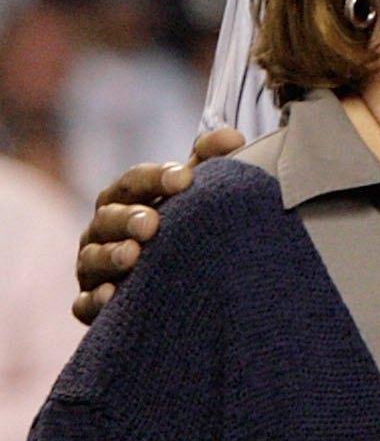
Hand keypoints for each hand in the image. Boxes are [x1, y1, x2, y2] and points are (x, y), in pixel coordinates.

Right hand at [74, 127, 244, 323]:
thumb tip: (232, 137)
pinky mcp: (92, 303)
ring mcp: (94, 267)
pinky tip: (112, 296)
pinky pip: (85, 303)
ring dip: (110, 256)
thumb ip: (208, 161)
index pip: (134, 181)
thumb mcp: (192, 191)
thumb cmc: (180, 223)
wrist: (173, 276)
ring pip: (92, 259)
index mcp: (125, 199)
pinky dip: (95, 300)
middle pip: (108, 218)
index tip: (184, 179)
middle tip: (151, 223)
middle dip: (128, 219)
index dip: (157, 178)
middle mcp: (103, 230)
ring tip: (132, 255)